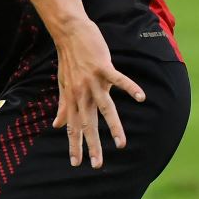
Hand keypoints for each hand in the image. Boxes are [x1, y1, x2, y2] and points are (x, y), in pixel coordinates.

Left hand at [52, 22, 144, 168]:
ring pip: (104, 108)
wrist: (68, 34)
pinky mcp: (102, 67)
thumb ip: (63, 107)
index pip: (73, 127)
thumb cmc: (68, 61)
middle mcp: (81, 93)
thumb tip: (56, 125)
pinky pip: (118, 80)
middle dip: (92, 145)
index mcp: (73, 99)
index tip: (76, 163)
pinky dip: (130, 87)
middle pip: (88, 124)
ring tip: (121, 144)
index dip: (74, 145)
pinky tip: (141, 97)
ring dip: (113, 127)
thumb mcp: (63, 86)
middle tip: (96, 165)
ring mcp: (92, 81)